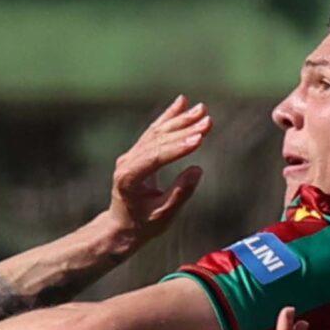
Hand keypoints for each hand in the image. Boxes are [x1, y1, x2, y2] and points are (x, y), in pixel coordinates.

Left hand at [104, 94, 209, 248]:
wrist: (122, 226)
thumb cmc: (143, 224)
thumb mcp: (164, 216)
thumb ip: (179, 193)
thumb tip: (197, 170)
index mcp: (129, 179)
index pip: (155, 157)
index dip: (178, 147)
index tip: (200, 138)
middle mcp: (127, 162)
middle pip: (157, 140)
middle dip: (184, 129)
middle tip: (207, 120)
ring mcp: (130, 155)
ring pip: (157, 133)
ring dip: (180, 120)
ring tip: (202, 109)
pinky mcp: (137, 152)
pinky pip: (154, 132)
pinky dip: (169, 117)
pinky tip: (182, 102)